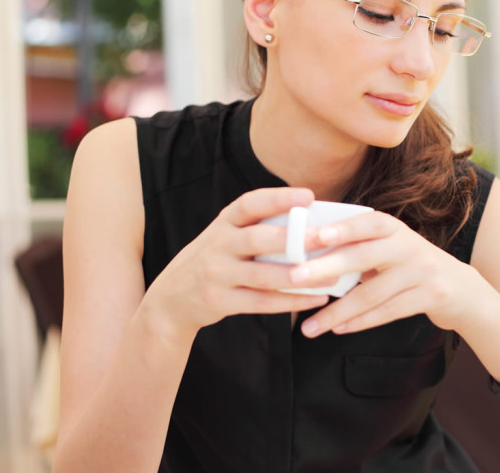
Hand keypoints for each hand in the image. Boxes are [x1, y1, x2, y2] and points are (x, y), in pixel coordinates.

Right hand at [142, 187, 332, 342]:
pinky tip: (314, 299)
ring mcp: (216, 274)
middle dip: (294, 238)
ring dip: (299, 277)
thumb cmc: (212, 262)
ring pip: (262, 275)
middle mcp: (217, 246)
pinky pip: (260, 302)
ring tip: (330, 276)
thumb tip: (309, 221)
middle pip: (258, 239)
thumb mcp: (223, 238)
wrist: (169, 301)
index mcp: (222, 224)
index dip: (278, 198)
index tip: (308, 196)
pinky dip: (290, 301)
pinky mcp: (219, 301)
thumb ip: (255, 229)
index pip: (249, 204)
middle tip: (326, 237)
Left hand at [288, 211, 493, 337]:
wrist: (461, 288)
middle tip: (294, 278)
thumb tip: (308, 254)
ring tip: (308, 327)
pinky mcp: (431, 297)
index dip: (343, 227)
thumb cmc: (410, 266)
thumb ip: (361, 248)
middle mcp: (410, 246)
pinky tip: (337, 329)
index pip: (368, 222)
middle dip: (326, 267)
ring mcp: (423, 272)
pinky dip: (360, 322)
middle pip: (364, 256)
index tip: (316, 235)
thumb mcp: (391, 249)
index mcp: (396, 229)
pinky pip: (388, 312)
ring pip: (372, 294)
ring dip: (336, 312)